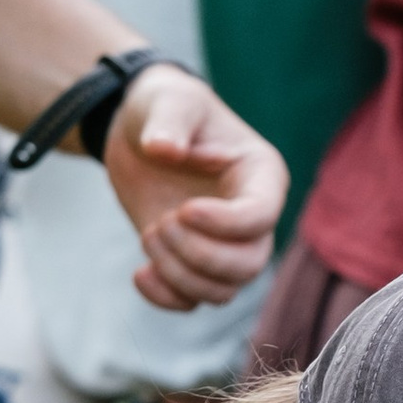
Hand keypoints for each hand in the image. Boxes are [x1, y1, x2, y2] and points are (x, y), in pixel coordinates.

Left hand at [101, 65, 288, 311]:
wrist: (140, 131)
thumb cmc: (165, 107)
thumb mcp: (168, 100)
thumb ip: (169, 120)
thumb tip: (164, 150)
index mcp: (260, 176)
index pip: (262, 216)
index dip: (225, 224)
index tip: (182, 209)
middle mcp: (251, 217)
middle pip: (248, 264)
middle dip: (198, 255)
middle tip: (160, 223)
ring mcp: (225, 245)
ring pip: (223, 290)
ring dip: (179, 275)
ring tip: (149, 234)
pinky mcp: (194, 263)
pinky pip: (193, 302)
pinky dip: (166, 298)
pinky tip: (140, 274)